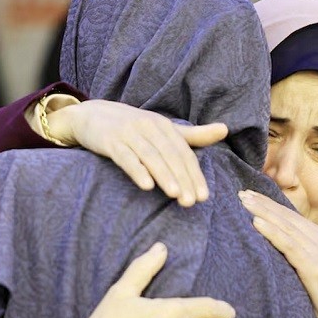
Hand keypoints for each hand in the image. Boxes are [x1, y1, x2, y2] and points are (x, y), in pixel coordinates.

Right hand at [49, 100, 227, 206]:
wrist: (92, 115)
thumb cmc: (133, 127)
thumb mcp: (163, 129)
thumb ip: (193, 135)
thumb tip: (225, 129)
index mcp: (164, 126)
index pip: (184, 153)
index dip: (195, 174)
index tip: (203, 196)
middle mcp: (149, 127)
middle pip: (170, 155)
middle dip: (183, 179)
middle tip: (191, 202)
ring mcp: (129, 133)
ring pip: (151, 156)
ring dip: (164, 176)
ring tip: (175, 195)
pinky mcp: (110, 141)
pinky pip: (125, 157)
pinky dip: (136, 170)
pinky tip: (146, 185)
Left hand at [238, 191, 317, 317]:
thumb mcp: (315, 273)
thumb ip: (301, 257)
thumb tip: (277, 250)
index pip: (292, 218)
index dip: (271, 205)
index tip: (251, 196)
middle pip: (287, 217)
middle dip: (263, 204)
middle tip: (241, 193)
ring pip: (286, 227)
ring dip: (263, 212)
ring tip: (243, 202)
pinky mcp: (315, 268)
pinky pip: (289, 246)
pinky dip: (272, 232)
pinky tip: (256, 223)